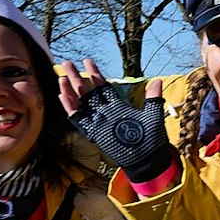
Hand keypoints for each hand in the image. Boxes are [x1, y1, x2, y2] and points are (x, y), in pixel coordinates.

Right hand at [58, 62, 172, 180]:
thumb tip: (157, 81)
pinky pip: (79, 119)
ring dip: (70, 91)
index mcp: (118, 106)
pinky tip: (63, 96)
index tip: (88, 61)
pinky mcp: (95, 132)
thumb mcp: (153, 115)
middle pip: (88, 91)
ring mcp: (99, 122)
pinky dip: (71, 108)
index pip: (103, 87)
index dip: (95, 74)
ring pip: (81, 103)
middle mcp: (106, 112)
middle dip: (77, 77)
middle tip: (66, 63)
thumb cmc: (152, 139)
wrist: (148, 159)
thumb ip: (153, 98)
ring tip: (62, 77)